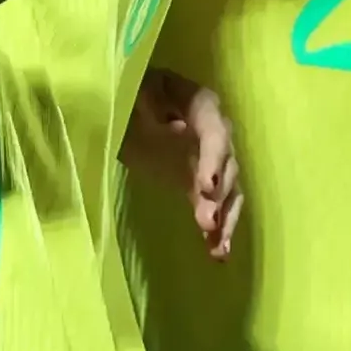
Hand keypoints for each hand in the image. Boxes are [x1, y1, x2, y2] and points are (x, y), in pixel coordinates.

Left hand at [123, 68, 243, 259]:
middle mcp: (214, 131)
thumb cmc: (126, 99)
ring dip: (225, 219)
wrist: (121, 112)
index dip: (214, 159)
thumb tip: (173, 126)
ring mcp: (209, 160)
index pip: (214, 130)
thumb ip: (147, 107)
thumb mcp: (130, 97)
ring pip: (228, 190)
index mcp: (199, 103)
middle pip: (227, 163)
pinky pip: (213, 206)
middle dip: (220, 195)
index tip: (207, 187)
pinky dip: (217, 230)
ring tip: (218, 248)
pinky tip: (217, 253)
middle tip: (209, 223)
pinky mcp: (200, 184)